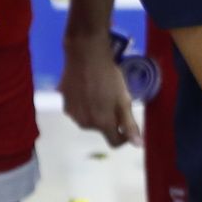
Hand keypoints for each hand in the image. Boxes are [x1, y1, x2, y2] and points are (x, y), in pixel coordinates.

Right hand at [61, 32, 141, 147]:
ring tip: (100, 92)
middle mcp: (85, 124)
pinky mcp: (64, 103)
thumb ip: (130, 125)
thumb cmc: (109, 77)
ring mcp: (72, 114)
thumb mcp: (124, 100)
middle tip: (114, 99)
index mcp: (102, 123)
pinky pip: (78, 110)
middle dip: (109, 119)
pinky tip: (87, 89)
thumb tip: (137, 145)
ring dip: (96, 112)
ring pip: (89, 119)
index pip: (114, 142)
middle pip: (101, 129)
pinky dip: (84, 104)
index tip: (127, 123)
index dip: (124, 136)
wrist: (86, 56)